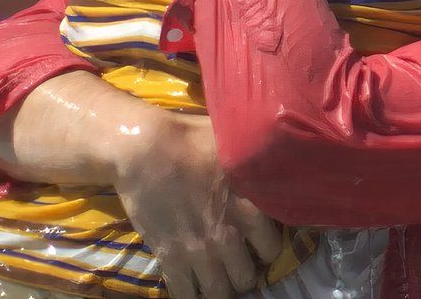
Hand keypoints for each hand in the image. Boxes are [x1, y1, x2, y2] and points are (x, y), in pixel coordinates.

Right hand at [112, 112, 282, 298]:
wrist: (144, 147)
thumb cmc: (190, 138)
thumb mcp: (236, 148)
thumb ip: (257, 167)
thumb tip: (277, 163)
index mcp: (250, 208)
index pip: (272, 250)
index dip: (266, 250)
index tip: (258, 247)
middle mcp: (229, 236)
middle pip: (247, 278)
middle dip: (243, 274)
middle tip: (235, 264)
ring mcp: (199, 250)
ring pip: (218, 293)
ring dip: (219, 288)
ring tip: (215, 278)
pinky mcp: (169, 257)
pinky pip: (185, 294)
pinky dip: (189, 294)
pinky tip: (190, 284)